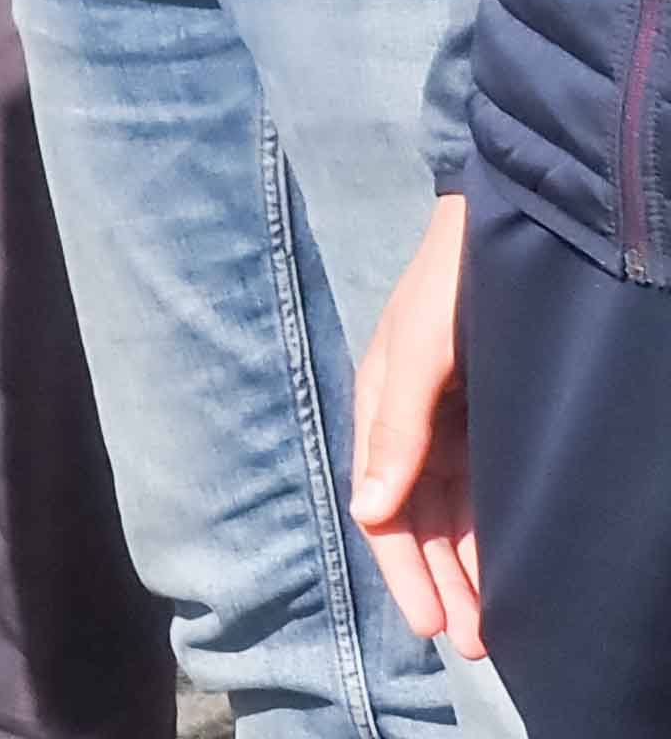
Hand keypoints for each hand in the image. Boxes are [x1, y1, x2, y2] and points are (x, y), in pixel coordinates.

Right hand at [351, 192, 484, 659]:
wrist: (505, 234)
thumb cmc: (450, 290)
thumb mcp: (415, 357)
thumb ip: (393, 432)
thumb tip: (369, 513)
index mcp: (381, 411)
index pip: (384, 509)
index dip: (404, 569)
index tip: (430, 623)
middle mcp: (414, 427)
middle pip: (418, 523)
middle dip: (440, 583)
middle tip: (473, 641)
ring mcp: (454, 427)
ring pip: (453, 516)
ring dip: (466, 570)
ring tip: (491, 626)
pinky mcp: (490, 422)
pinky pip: (483, 493)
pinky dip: (488, 535)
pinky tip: (503, 569)